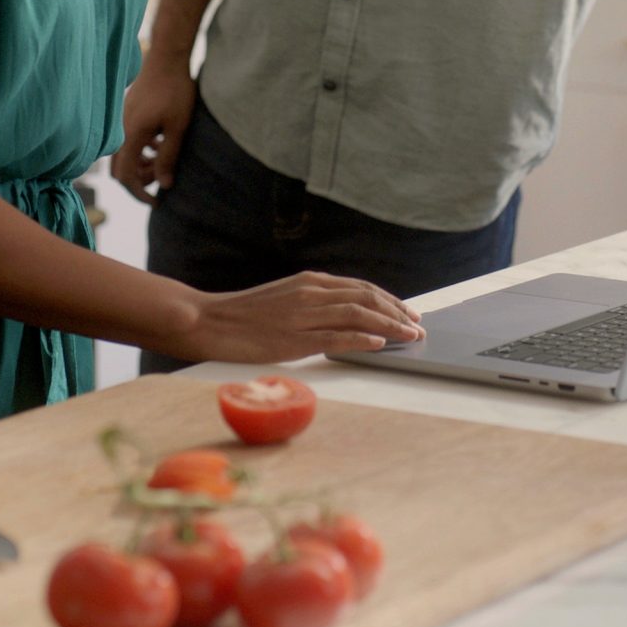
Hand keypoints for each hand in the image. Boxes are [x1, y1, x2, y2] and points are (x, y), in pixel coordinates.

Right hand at [112, 63, 196, 202]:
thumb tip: (165, 185)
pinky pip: (127, 141)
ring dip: (140, 166)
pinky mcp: (127, 115)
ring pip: (123, 156)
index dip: (139, 194)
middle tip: (161, 182)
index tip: (156, 202)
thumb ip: (168, 157)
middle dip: (138, 182)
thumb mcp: (178, 128)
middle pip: (119, 169)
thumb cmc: (176, 91)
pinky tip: (158, 145)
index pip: (126, 177)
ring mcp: (122, 121)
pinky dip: (140, 151)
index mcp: (131, 135)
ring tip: (162, 164)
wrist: (167, 58)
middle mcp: (121, 130)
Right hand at [179, 272, 424, 363]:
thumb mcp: (284, 297)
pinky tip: (380, 344)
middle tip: (418, 325)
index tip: (408, 312)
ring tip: (410, 335)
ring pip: (358, 315)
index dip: (390, 300)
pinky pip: (336, 337)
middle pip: (366, 298)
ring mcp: (303, 315)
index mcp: (310, 282)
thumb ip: (313, 301)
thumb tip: (343, 312)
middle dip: (398, 311)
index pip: (361, 288)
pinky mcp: (294, 338)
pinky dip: (362, 339)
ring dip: (390, 325)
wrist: (208, 320)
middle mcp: (311, 293)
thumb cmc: (244, 314)